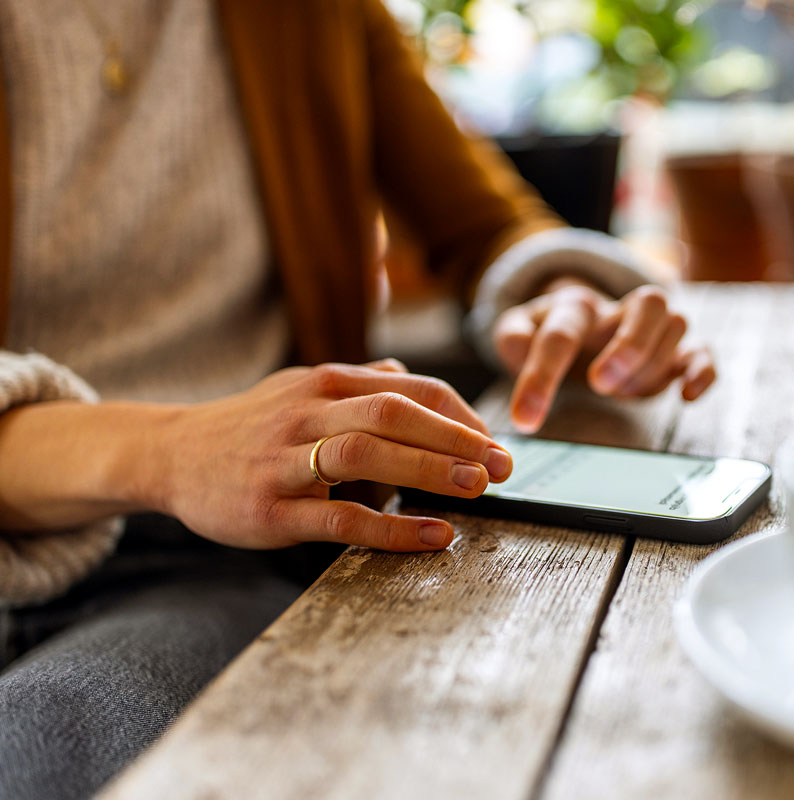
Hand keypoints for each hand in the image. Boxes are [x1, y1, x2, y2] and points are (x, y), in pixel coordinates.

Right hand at [154, 359, 511, 551]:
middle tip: (503, 464)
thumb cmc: (250, 426)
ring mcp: (286, 460)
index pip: (411, 388)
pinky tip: (434, 534)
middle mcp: (308, 412)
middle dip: (456, 438)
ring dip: (429, 470)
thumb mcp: (301, 388)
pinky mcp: (271, 509)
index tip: (496, 440)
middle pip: (395, 413)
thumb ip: (358, 383)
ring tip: (477, 488)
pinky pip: (340, 519)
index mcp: (326, 381)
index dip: (461, 414)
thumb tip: (409, 376)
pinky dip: (393, 528)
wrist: (169, 455)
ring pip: (367, 455)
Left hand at [493, 281, 715, 431]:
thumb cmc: (547, 332)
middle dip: (630, 346)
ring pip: (676, 325)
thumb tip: (518, 345)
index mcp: (575, 306)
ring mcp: (651, 330)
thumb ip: (512, 335)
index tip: (526, 418)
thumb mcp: (517, 331)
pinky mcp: (673, 354)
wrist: (573, 322)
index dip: (541, 377)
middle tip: (601, 385)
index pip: (562, 333)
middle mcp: (620, 310)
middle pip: (650, 302)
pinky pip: (702, 351)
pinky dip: (702, 371)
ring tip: (620, 393)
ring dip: (651, 365)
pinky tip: (685, 396)